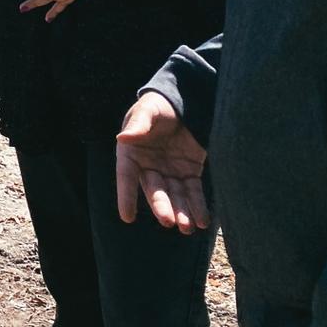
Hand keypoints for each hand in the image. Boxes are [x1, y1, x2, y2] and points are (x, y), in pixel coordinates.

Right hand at [115, 91, 210, 232]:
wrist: (185, 99)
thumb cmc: (159, 104)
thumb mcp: (148, 109)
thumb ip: (138, 123)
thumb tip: (123, 138)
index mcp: (131, 152)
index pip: (126, 177)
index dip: (126, 196)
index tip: (127, 217)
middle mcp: (149, 165)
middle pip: (154, 190)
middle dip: (162, 207)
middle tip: (168, 221)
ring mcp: (169, 170)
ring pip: (175, 196)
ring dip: (181, 212)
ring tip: (188, 227)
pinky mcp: (189, 171)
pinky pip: (193, 192)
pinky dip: (198, 206)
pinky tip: (203, 221)